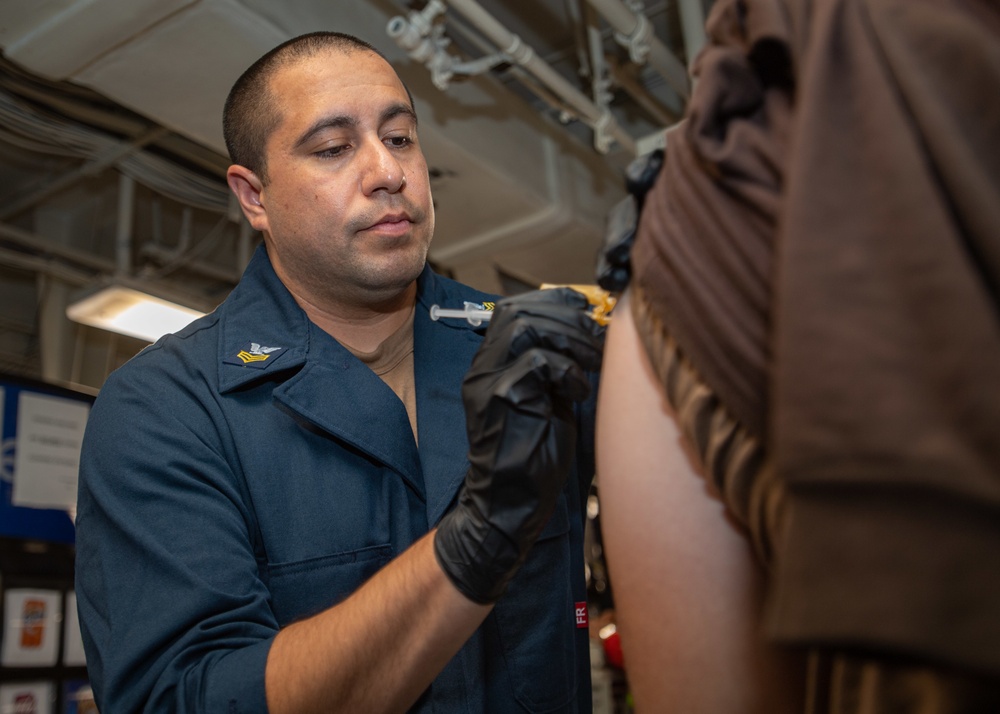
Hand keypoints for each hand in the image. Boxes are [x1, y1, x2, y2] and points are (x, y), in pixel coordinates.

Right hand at [435, 288, 605, 602]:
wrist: (509, 504)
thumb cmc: (532, 457)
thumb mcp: (547, 400)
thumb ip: (556, 367)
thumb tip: (589, 334)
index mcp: (491, 365)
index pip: (514, 310)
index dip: (553, 302)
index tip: (586, 310)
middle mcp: (483, 368)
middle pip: (520, 311)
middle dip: (566, 317)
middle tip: (596, 340)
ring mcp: (487, 382)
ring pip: (525, 327)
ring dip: (568, 338)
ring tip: (591, 361)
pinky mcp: (500, 399)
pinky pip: (536, 363)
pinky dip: (566, 371)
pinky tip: (577, 392)